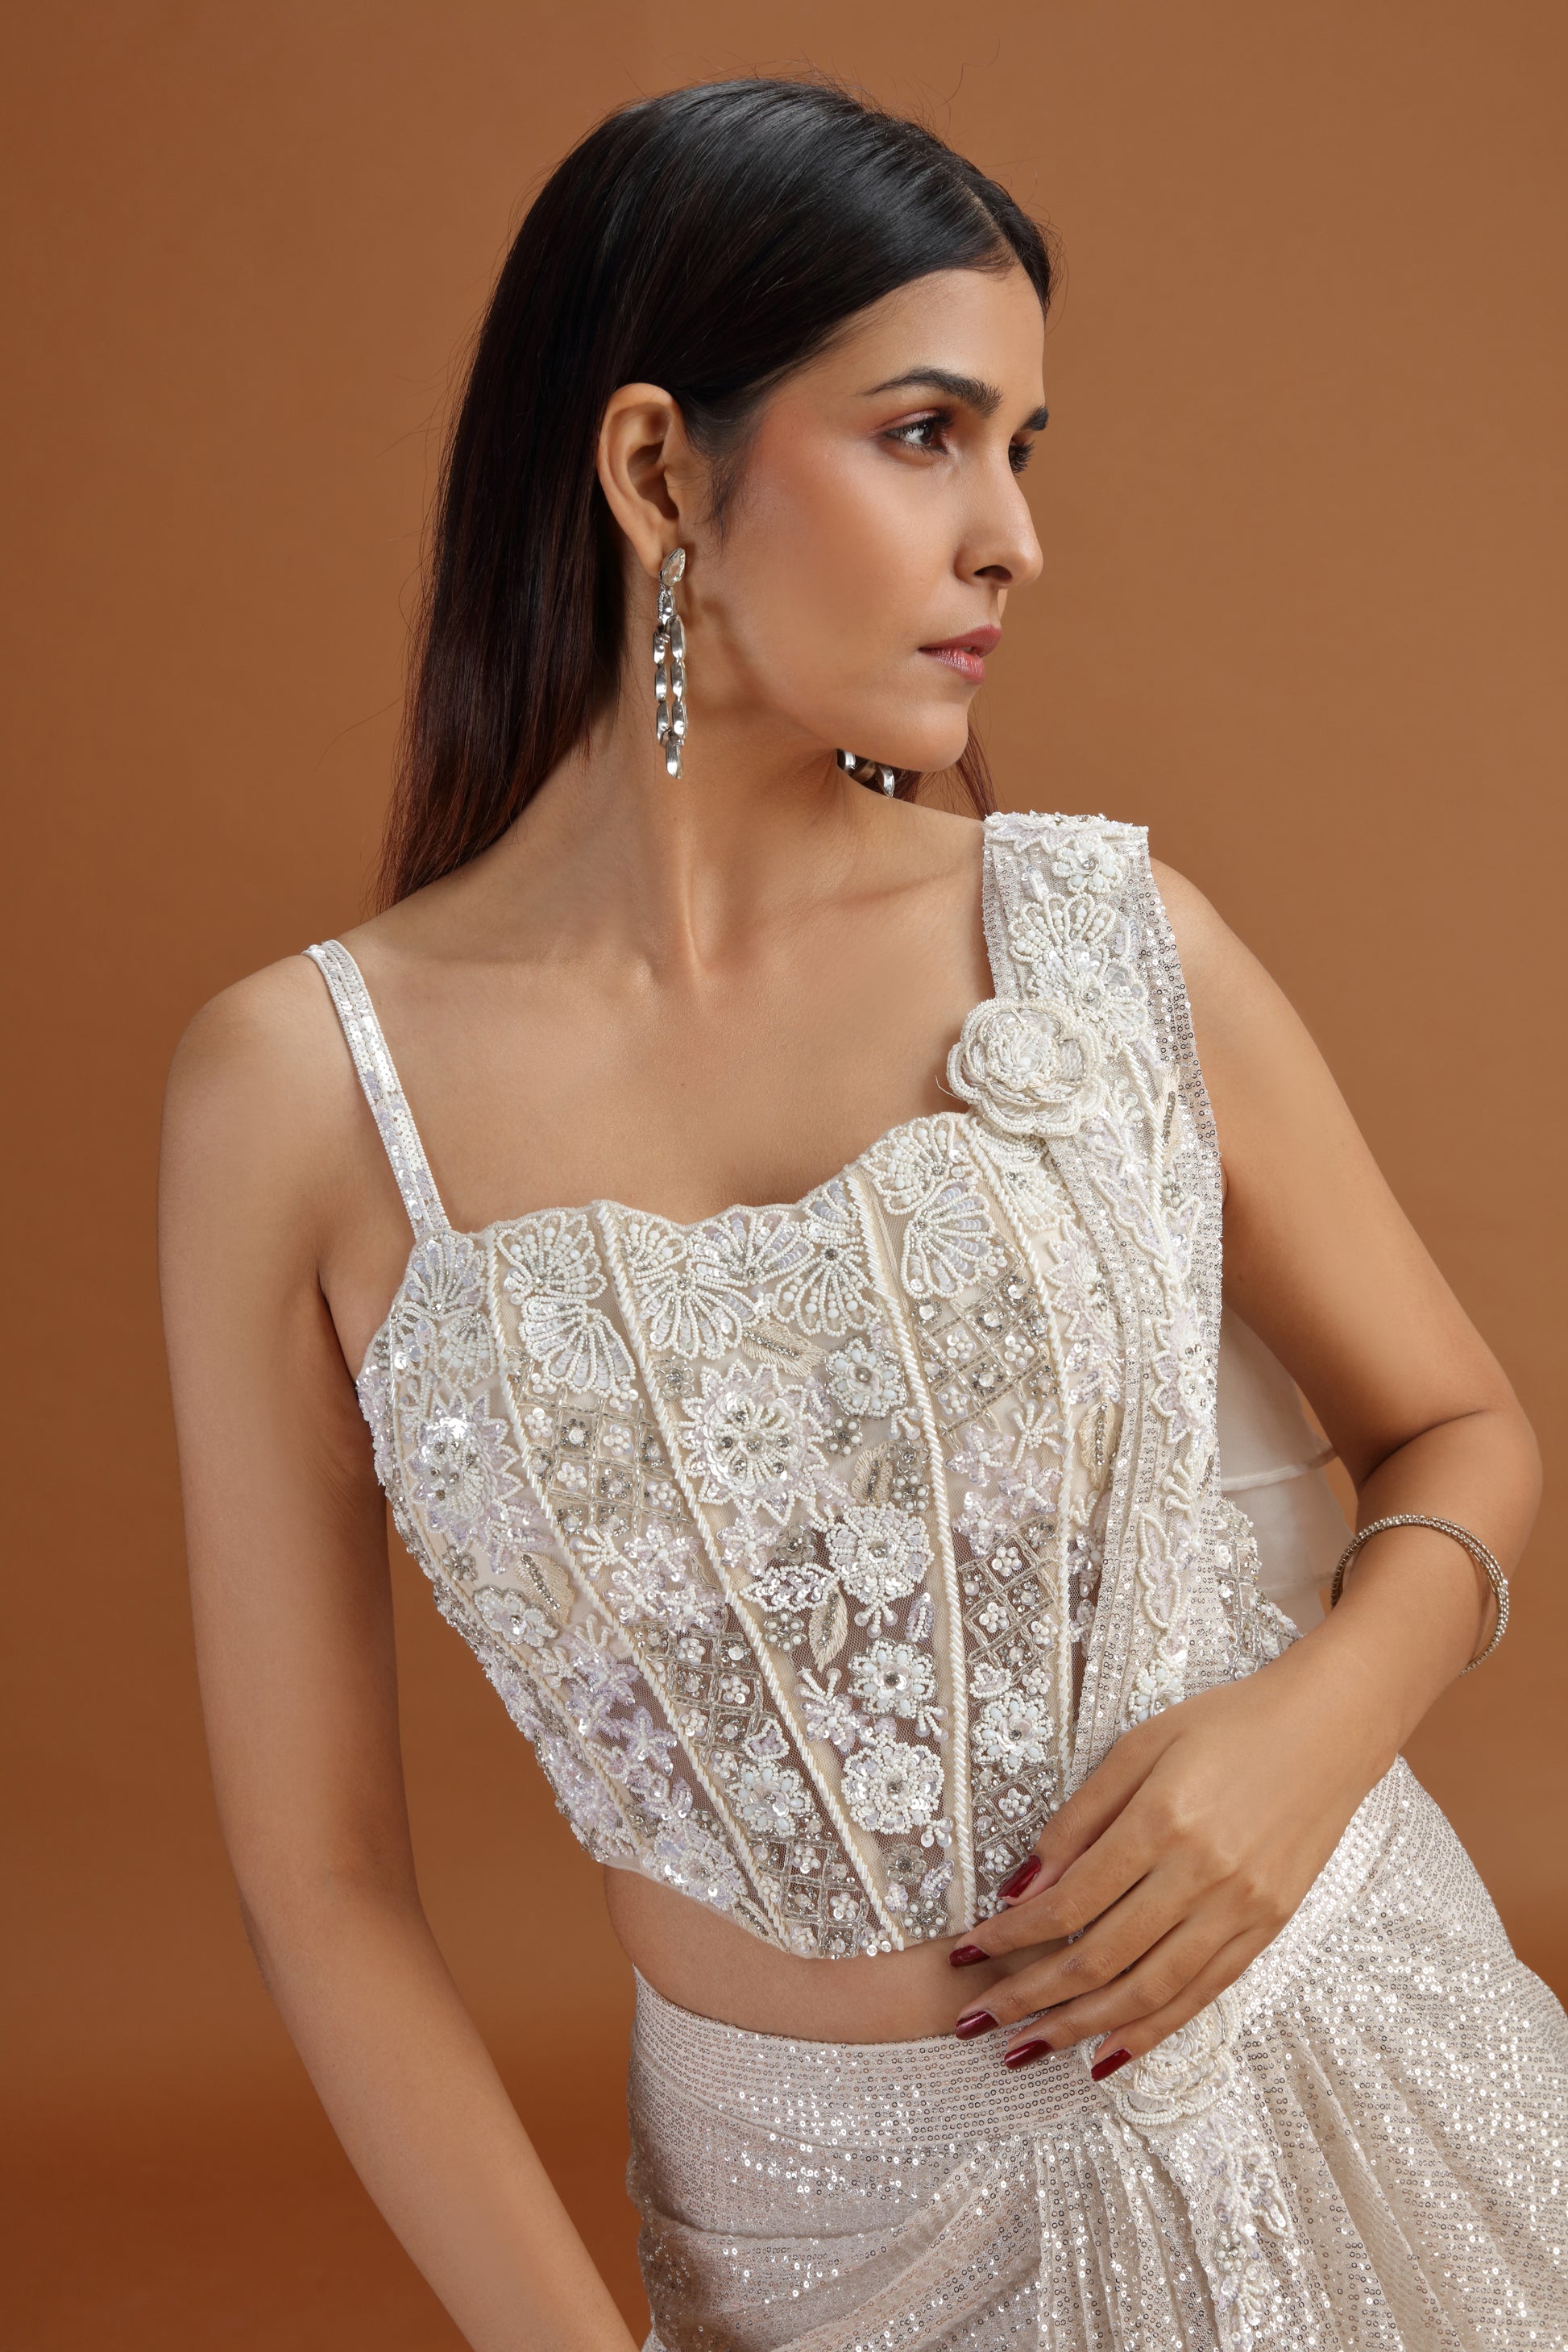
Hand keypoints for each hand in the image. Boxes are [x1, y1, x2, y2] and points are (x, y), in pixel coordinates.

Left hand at [949, 1639, 1392, 2076]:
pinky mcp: (1267, 1929)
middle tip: (974, 2022)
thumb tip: (1024, 1886)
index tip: (966, 1954)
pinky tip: (1108, 2055)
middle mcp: (1200, 1876)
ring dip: (1079, 2028)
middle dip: (1029, 1997)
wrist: (1328, 1729)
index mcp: (1162, 1822)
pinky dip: (1151, 2032)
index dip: (1011, 1937)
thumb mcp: (1141, 1745)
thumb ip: (1079, 1817)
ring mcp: (1240, 1910)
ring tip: (1024, 2051)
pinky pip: (1201, 1996)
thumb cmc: (1226, 1725)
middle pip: (1100, 1957)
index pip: (1069, 1902)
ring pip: (1147, 1991)